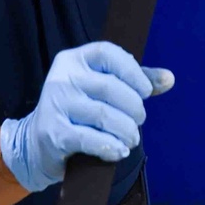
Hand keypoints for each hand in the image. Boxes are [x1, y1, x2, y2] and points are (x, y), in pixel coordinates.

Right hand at [0, 41, 174, 193]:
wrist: (35, 144)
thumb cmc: (77, 112)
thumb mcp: (100, 89)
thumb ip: (133, 81)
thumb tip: (169, 79)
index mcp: (74, 59)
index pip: (107, 53)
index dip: (132, 71)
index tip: (146, 91)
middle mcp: (62, 77)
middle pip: (110, 88)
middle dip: (133, 107)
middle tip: (139, 120)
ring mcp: (56, 105)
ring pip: (103, 115)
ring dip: (126, 130)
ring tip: (132, 138)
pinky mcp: (54, 133)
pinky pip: (90, 139)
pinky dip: (111, 147)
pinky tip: (119, 150)